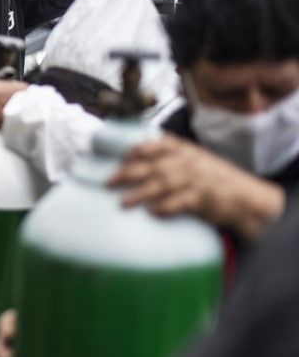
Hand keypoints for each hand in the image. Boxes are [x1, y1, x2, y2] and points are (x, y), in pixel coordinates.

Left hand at [109, 135, 285, 239]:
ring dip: (140, 193)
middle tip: (108, 182)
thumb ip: (172, 160)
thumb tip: (136, 161)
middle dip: (128, 173)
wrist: (248, 199)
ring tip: (123, 203)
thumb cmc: (216, 181)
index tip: (123, 155)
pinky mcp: (204, 198)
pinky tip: (151, 213)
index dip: (141, 149)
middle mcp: (191, 162)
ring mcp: (197, 179)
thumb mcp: (196, 162)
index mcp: (188, 151)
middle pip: (154, 166)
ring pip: (163, 184)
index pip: (162, 144)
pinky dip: (164, 207)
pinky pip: (180, 202)